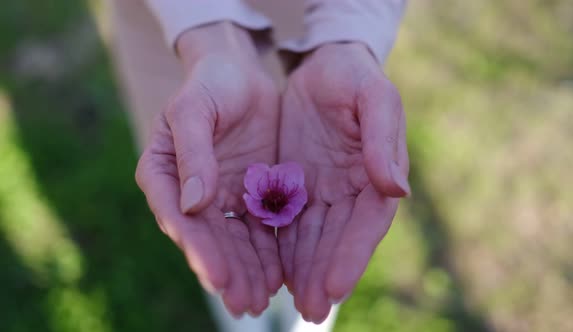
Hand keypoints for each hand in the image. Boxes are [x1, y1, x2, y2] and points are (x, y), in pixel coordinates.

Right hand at [135, 23, 281, 316]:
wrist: (238, 71)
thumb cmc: (209, 83)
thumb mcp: (195, 109)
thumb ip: (193, 154)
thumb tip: (194, 203)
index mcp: (163, 173)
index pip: (178, 217)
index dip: (198, 249)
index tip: (216, 276)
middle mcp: (189, 192)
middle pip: (208, 239)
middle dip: (227, 272)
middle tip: (245, 304)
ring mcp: (220, 197)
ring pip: (234, 241)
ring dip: (247, 271)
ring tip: (262, 301)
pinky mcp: (249, 194)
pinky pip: (259, 228)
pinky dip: (268, 252)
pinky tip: (280, 276)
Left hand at [278, 43, 409, 322]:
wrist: (323, 63)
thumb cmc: (353, 76)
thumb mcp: (372, 96)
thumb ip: (382, 139)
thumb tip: (398, 188)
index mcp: (377, 174)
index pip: (367, 224)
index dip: (352, 256)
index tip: (334, 286)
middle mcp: (352, 191)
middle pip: (337, 241)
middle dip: (324, 275)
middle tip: (309, 310)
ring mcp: (324, 191)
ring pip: (312, 239)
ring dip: (303, 271)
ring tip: (289, 302)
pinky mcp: (297, 186)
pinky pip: (288, 222)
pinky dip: (282, 249)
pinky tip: (272, 272)